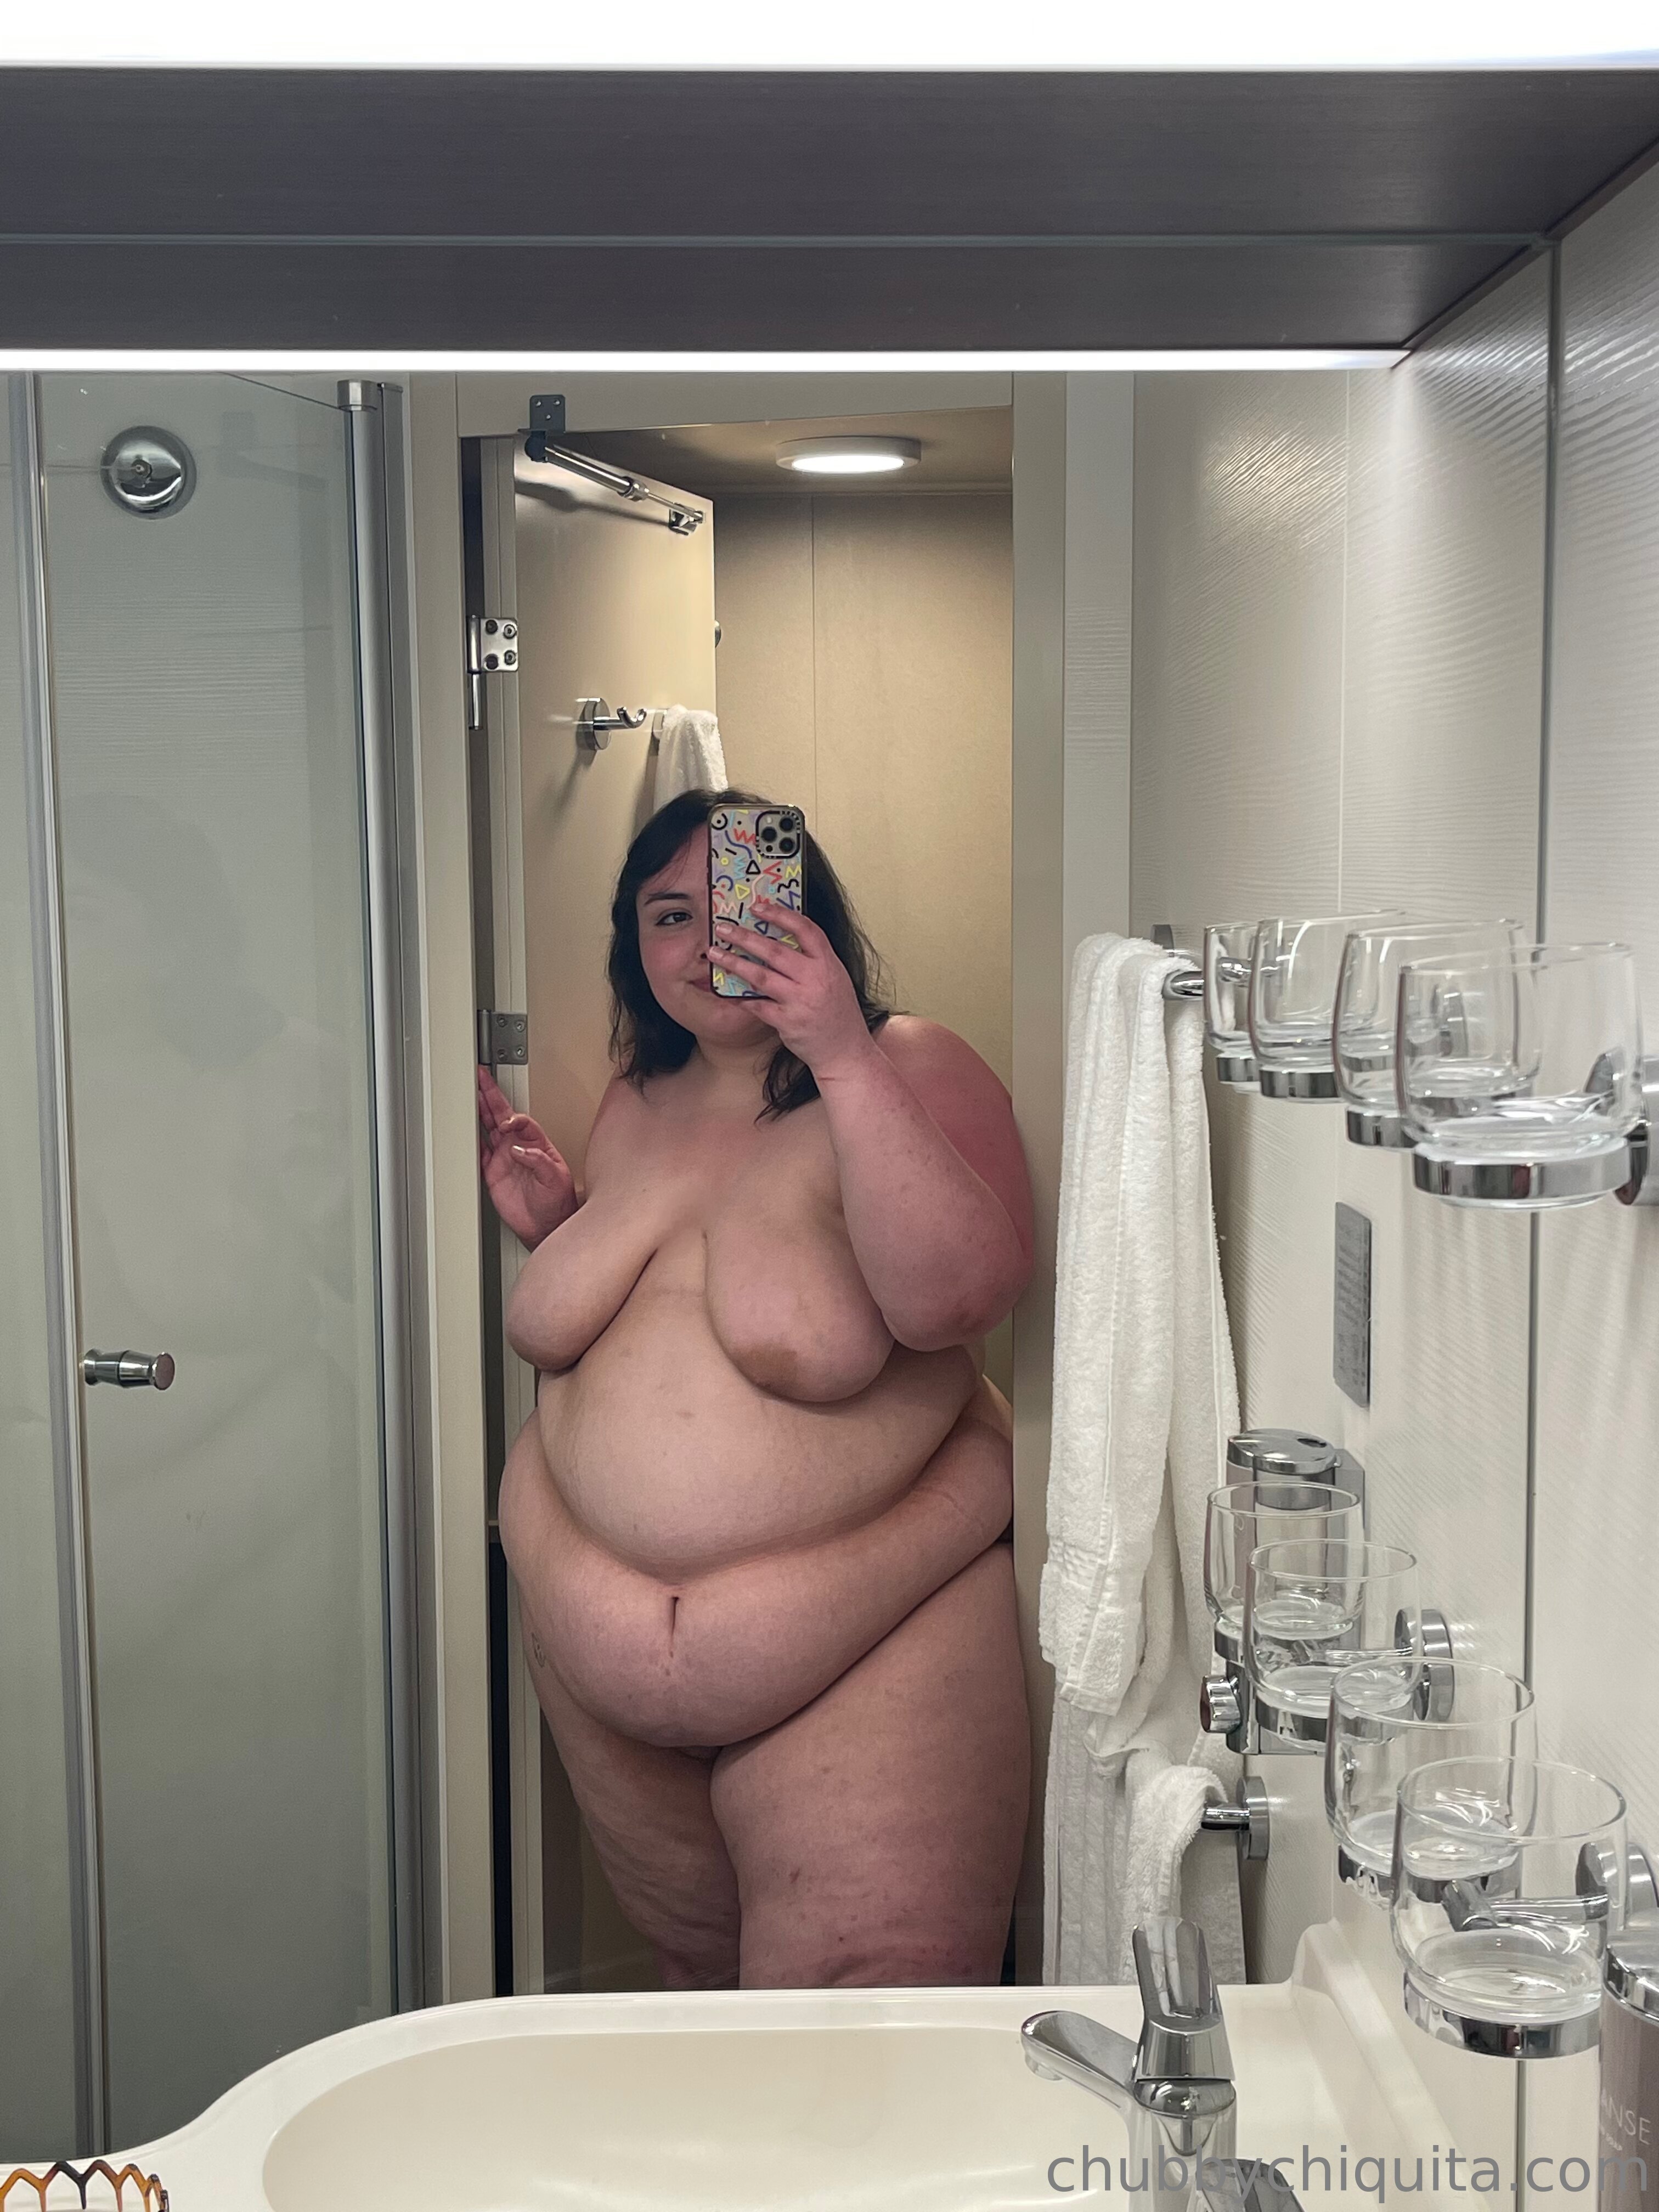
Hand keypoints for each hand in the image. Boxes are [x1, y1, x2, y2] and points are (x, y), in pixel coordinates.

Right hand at [477, 1066, 575, 1246]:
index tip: (507, 1122)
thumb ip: (539, 1161)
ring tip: (468, 1094)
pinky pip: (479, 1152)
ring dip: (479, 1111)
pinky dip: (470, 1140)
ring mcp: (504, 1158)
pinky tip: (462, 1128)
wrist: (546, 1225)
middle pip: (502, 1115)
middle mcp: (519, 1147)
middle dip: (491, 1096)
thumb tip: (519, 1149)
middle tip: (480, 1077)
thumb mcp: (555, 1179)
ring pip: (488, 1128)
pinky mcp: (492, 1172)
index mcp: (537, 1144)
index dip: (513, 1117)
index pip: (522, 1121)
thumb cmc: (557, 1201)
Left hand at [705, 897, 875, 1077]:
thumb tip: (782, 937)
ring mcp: (801, 1001)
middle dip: (745, 937)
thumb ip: (814, 959)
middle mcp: (815, 979)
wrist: (845, 1051)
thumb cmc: (838, 1012)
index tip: (758, 907)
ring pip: (760, 976)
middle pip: (775, 951)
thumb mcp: (836, 978)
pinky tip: (728, 990)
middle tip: (724, 928)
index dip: (781, 915)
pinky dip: (741, 997)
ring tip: (715, 954)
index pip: (805, 930)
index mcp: (829, 963)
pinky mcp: (788, 1022)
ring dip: (734, 963)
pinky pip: (758, 1005)